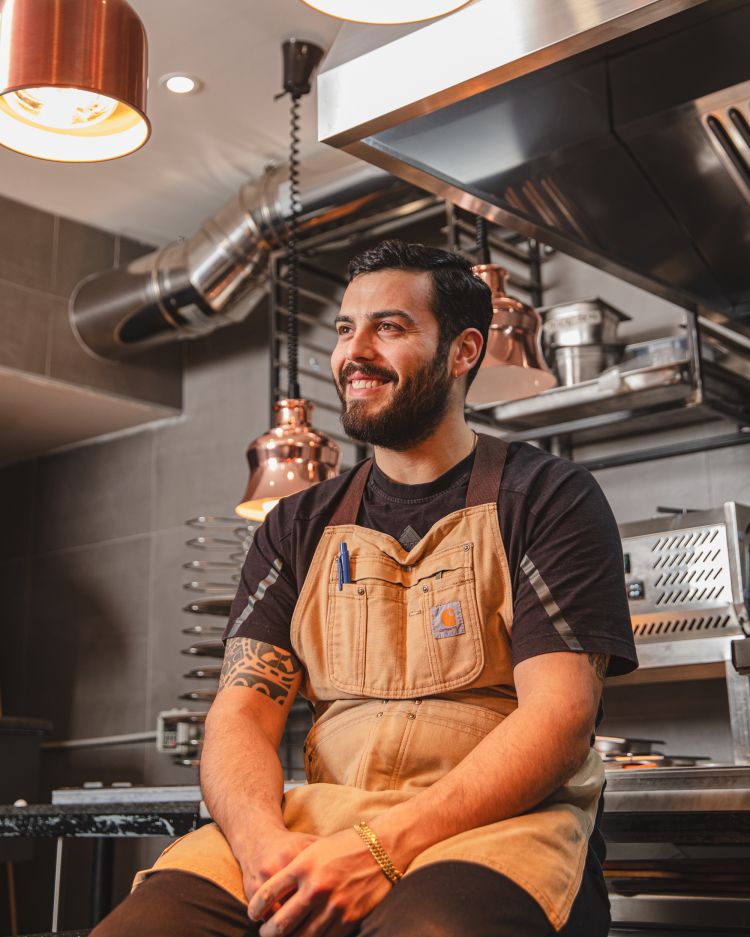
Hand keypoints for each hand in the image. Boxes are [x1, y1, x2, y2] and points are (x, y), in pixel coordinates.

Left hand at [247, 828, 393, 936]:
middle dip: (267, 932)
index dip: (255, 908)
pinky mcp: (349, 918)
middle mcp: (315, 887)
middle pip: (280, 922)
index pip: (267, 894)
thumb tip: (275, 895)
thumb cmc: (346, 845)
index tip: (253, 914)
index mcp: (303, 865)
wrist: (383, 847)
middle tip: (265, 932)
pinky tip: (308, 936)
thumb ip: (294, 871)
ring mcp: (333, 905)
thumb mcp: (314, 849)